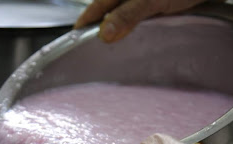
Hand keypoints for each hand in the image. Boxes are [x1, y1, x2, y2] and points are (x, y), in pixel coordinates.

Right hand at [73, 0, 209, 42]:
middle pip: (108, 10)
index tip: (74, 38)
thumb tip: (104, 34)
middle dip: (100, 27)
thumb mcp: (151, 0)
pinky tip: (136, 38)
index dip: (85, 22)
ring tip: (111, 47)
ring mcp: (145, 1)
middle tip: (90, 48)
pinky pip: (139, 18)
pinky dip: (133, 28)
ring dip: (118, 29)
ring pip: (123, 14)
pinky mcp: (159, 5)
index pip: (96, 6)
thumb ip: (127, 15)